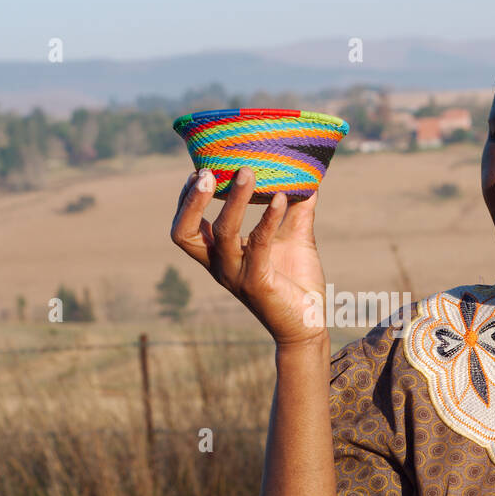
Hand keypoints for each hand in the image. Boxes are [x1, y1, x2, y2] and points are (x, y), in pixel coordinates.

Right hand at [170, 166, 328, 347]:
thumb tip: (306, 174)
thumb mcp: (294, 237)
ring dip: (235, 200)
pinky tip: (281, 198)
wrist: (309, 324)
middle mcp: (221, 265)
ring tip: (248, 172)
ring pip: (223, 233)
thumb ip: (296, 208)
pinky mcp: (258, 282)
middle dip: (191, 201)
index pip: (187, 226)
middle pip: (185, 233)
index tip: (200, 171)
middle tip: (208, 172)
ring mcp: (237, 275)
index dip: (187, 200)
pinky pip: (258, 245)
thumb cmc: (297, 281)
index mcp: (220, 255)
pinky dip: (267, 219)